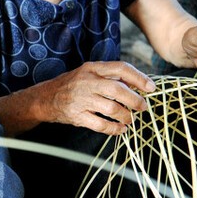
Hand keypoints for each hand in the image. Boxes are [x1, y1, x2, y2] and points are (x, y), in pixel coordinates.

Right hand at [37, 61, 153, 134]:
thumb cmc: (72, 85)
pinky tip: (120, 129)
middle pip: (117, 90)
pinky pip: (101, 125)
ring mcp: (81, 100)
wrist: (45, 98)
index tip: (151, 87)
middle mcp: (86, 82)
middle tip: (142, 107)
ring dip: (126, 116)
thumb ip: (110, 77)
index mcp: (92, 68)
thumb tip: (139, 84)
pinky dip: (114, 129)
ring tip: (130, 119)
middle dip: (135, 100)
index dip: (139, 78)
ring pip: (111, 109)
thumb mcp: (89, 73)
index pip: (120, 68)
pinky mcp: (77, 116)